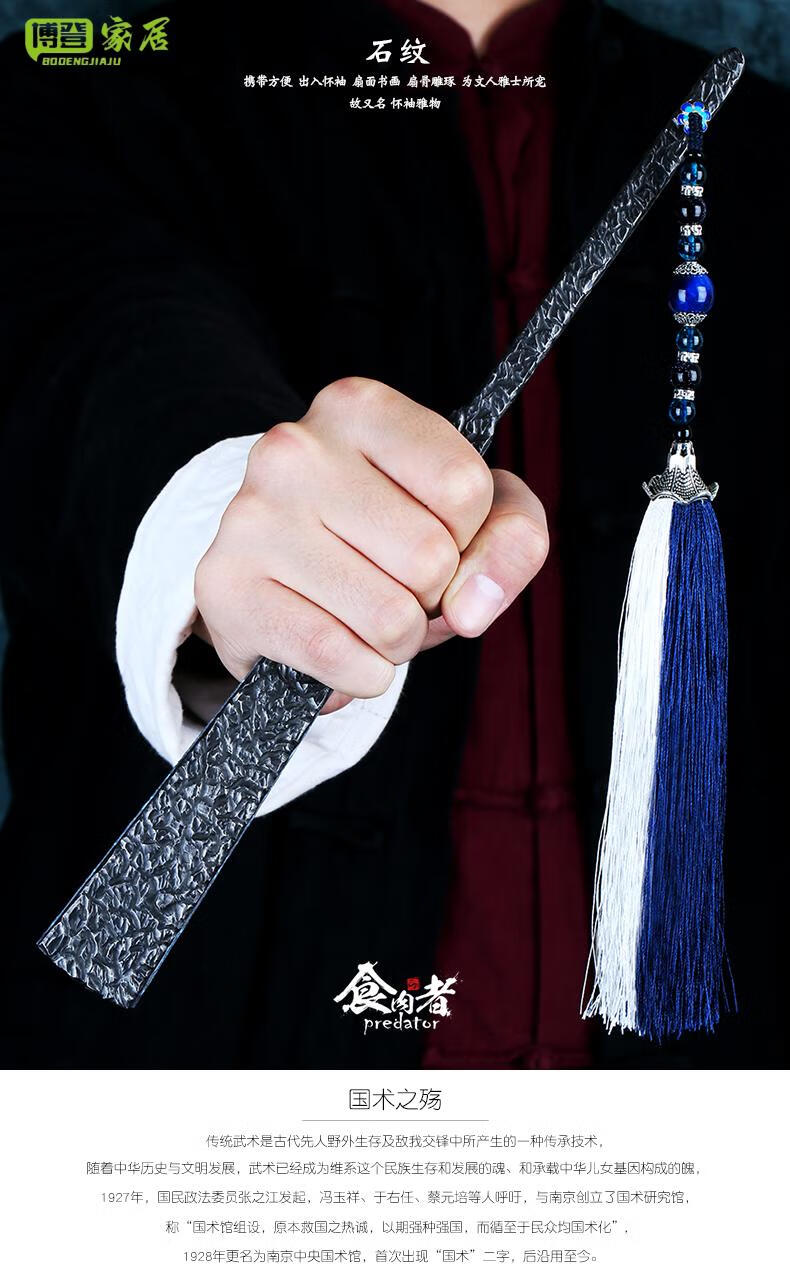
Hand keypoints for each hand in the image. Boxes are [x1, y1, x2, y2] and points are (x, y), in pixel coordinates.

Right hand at [194, 378, 548, 712]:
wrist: (276, 571)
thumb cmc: (384, 533)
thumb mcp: (471, 515)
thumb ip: (512, 540)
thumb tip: (473, 607)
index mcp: (360, 408)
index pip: (464, 488)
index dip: (469, 536)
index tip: (435, 531)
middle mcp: (296, 449)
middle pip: (430, 558)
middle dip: (432, 596)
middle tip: (395, 583)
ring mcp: (253, 518)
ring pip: (391, 619)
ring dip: (399, 641)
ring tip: (366, 614)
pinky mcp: (227, 588)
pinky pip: (339, 658)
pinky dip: (362, 674)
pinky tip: (341, 648)